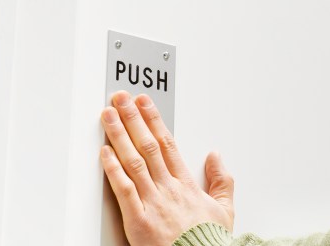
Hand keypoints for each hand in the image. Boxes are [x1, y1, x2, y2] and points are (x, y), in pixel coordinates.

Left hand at [100, 91, 234, 245]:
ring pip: (133, 160)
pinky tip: (105, 153)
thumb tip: (217, 157)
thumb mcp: (224, 210)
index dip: (153, 120)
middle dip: (132, 118)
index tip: (144, 102)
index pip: (167, 143)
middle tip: (121, 98)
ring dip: (119, 135)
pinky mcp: (138, 221)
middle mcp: (168, 189)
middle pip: (148, 145)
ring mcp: (152, 203)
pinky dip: (113, 169)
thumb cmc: (207, 243)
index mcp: (186, 185)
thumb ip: (221, 181)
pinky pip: (123, 190)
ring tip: (109, 115)